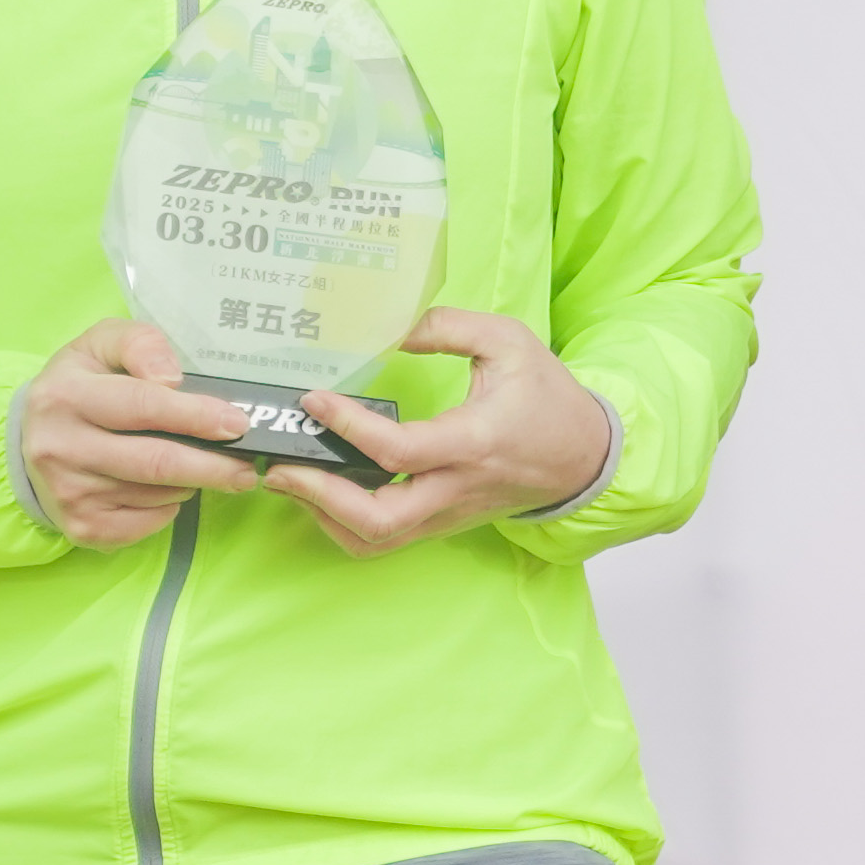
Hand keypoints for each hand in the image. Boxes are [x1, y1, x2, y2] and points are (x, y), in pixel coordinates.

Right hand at [22, 320, 267, 546]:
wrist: (29, 439)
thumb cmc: (82, 384)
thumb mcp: (102, 345)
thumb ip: (140, 344)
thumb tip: (172, 377)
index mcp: (66, 396)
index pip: (143, 406)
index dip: (195, 416)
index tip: (237, 424)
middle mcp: (61, 448)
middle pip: (156, 462)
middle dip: (212, 466)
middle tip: (247, 468)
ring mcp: (69, 493)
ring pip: (157, 494)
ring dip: (190, 482)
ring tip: (195, 465)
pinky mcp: (82, 527)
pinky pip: (148, 521)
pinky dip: (169, 507)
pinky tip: (163, 488)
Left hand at [267, 308, 614, 556]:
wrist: (584, 456)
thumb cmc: (548, 397)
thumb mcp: (509, 341)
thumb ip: (448, 326)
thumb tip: (388, 324)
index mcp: (474, 441)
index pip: (398, 451)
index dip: (347, 427)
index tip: (313, 399)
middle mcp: (456, 488)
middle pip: (378, 519)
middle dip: (318, 496)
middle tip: (281, 464)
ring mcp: (447, 514)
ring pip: (374, 540)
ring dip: (323, 516)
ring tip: (292, 478)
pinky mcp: (442, 524)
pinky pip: (383, 539)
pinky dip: (343, 523)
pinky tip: (323, 493)